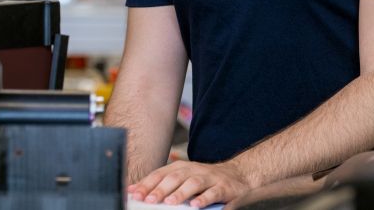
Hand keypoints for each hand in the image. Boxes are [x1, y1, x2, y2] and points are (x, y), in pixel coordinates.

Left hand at [128, 160, 251, 207]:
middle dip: (160, 189)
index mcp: (182, 168)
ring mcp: (210, 178)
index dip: (147, 183)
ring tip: (169, 203)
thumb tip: (136, 192)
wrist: (239, 176)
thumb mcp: (185, 180)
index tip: (134, 194)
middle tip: (148, 200)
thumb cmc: (206, 182)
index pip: (161, 174)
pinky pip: (213, 193)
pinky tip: (196, 206)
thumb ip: (165, 185)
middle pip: (175, 177)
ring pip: (194, 183)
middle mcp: (195, 170)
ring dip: (181, 192)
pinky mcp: (224, 188)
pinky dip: (204, 199)